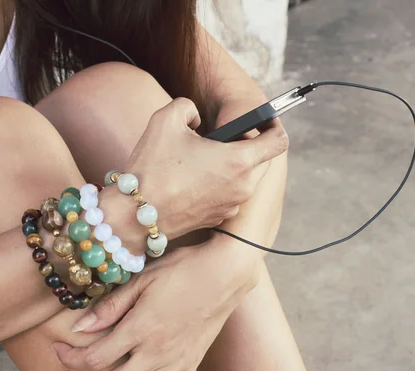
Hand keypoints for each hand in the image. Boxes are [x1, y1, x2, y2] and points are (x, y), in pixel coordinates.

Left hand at [53, 237, 257, 370]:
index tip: (57, 349)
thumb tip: (78, 327)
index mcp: (140, 329)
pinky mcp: (192, 363)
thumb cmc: (184, 268)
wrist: (226, 273)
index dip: (68, 359)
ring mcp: (176, 362)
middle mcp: (156, 353)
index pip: (93, 358)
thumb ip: (110, 306)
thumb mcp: (143, 278)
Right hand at [116, 97, 287, 238]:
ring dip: (233, 166)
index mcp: (239, 161)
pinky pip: (230, 195)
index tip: (265, 121)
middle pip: (263, 160)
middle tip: (222, 138)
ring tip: (202, 159)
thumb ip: (187, 106)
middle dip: (249, 145)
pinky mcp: (218, 219)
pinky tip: (194, 180)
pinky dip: (221, 185)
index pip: (278, 141)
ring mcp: (232, 205)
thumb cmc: (153, 168)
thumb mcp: (166, 119)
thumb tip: (197, 119)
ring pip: (246, 179)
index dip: (274, 125)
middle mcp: (243, 187)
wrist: (136, 215)